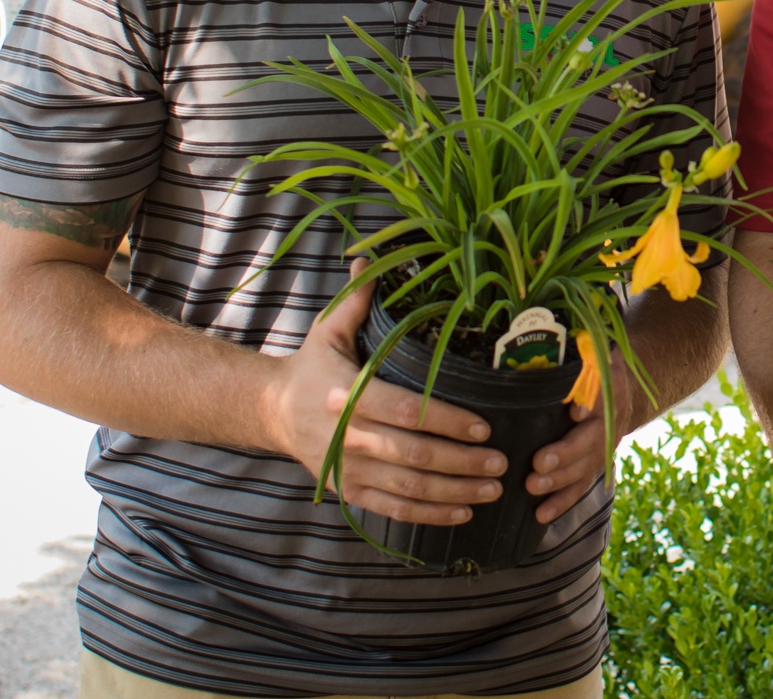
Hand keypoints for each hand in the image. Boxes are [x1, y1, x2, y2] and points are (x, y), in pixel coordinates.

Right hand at [264, 260, 506, 525]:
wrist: (272, 411)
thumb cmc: (313, 366)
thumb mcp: (328, 328)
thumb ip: (356, 299)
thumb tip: (372, 257)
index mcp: (346, 394)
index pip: (404, 411)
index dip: (446, 421)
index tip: (484, 427)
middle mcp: (346, 436)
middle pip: (412, 454)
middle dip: (460, 462)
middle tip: (500, 463)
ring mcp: (347, 469)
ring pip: (407, 487)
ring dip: (453, 493)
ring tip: (492, 489)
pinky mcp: (348, 491)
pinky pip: (392, 509)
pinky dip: (428, 515)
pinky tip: (462, 514)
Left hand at [527, 366, 640, 524]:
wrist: (625, 389)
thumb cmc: (593, 367)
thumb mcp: (591, 353)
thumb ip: (576, 357)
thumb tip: (541, 345)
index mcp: (610, 387)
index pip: (602, 394)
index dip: (590, 403)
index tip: (576, 411)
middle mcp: (611, 420)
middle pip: (591, 439)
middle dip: (565, 453)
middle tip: (538, 463)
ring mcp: (606, 446)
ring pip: (586, 467)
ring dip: (560, 482)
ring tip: (533, 488)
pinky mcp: (596, 464)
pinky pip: (581, 486)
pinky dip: (562, 502)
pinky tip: (541, 514)